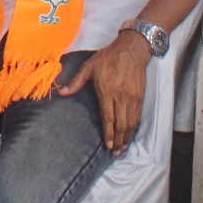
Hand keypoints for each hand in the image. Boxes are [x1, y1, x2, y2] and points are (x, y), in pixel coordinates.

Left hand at [60, 30, 151, 151]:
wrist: (131, 50)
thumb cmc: (108, 57)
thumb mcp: (89, 66)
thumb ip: (76, 82)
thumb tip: (62, 92)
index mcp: (107, 91)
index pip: (108, 117)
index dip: (108, 133)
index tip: (107, 145)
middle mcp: (120, 97)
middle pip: (120, 124)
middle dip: (118, 140)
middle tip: (115, 152)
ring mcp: (132, 98)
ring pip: (130, 123)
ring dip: (127, 137)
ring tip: (122, 148)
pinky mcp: (140, 97)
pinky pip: (138, 117)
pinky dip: (134, 129)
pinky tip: (130, 135)